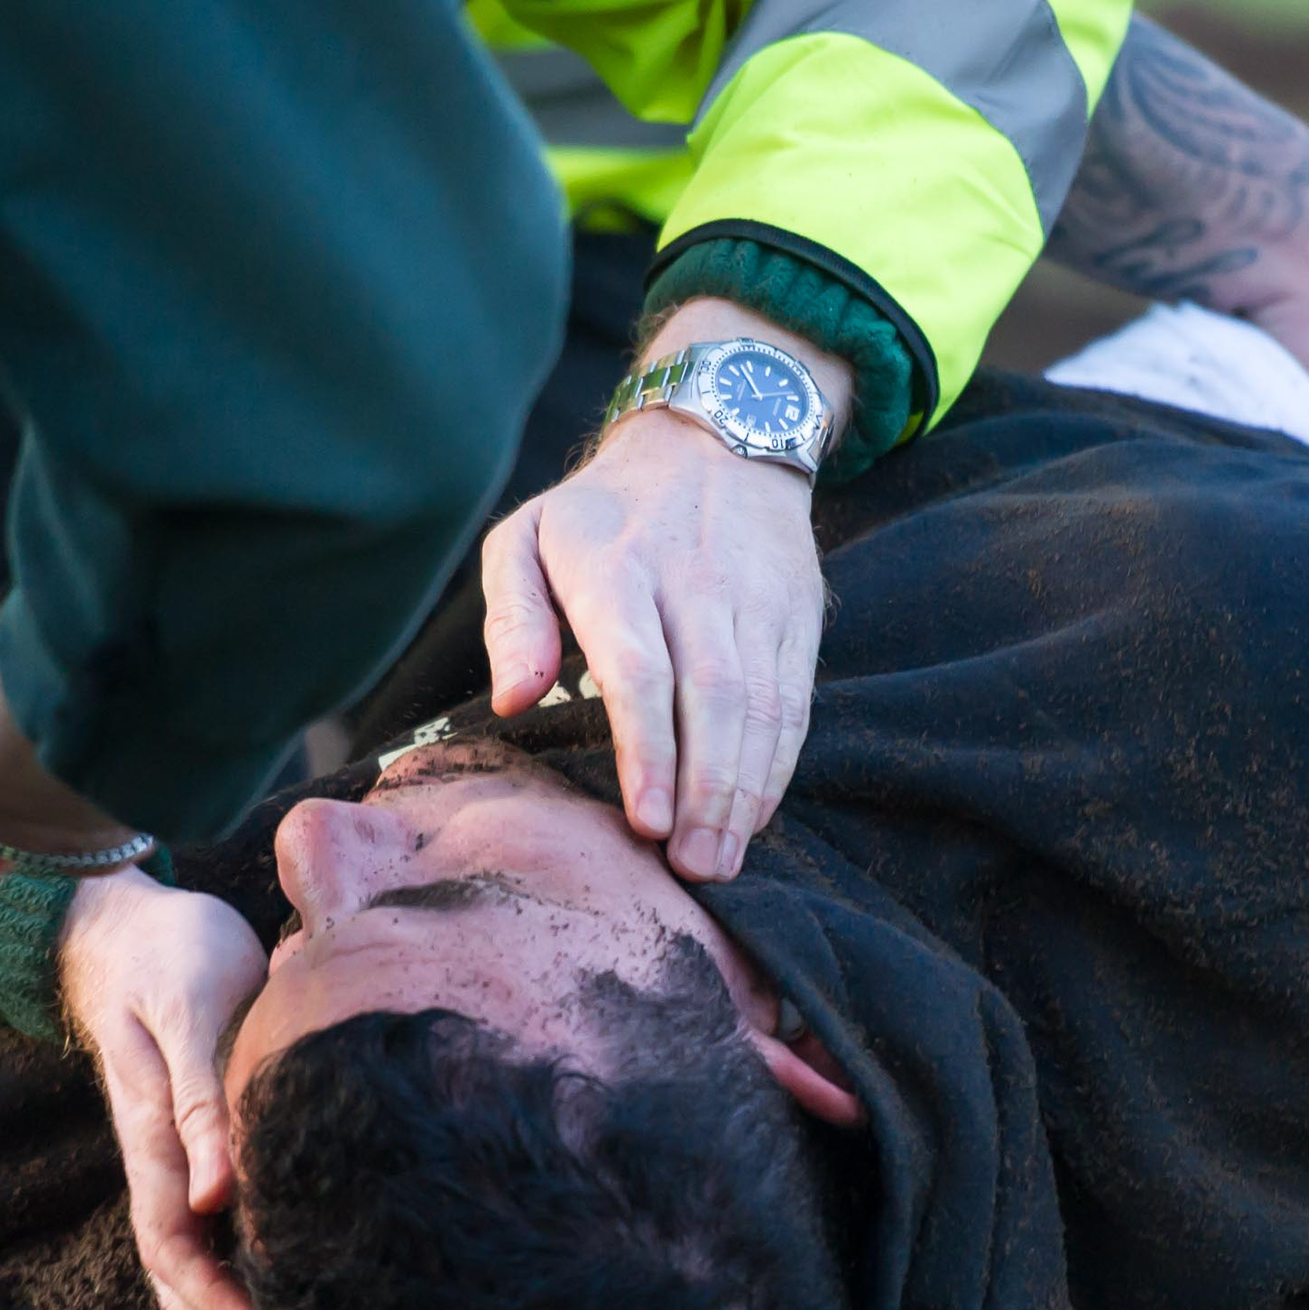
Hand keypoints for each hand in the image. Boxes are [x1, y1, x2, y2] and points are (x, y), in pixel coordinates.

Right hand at [54, 867, 277, 1309]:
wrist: (126, 927)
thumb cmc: (168, 956)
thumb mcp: (191, 1009)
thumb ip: (198, 1102)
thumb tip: (217, 1197)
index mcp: (155, 1145)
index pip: (179, 1258)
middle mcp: (164, 1169)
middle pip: (184, 1287)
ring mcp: (179, 1165)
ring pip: (198, 1271)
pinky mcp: (201, 1150)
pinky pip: (219, 1237)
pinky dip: (251, 1282)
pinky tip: (299, 1305)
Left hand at [479, 297, 842, 881]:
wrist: (715, 440)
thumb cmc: (600, 513)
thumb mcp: (526, 538)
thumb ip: (511, 619)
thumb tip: (512, 700)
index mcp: (616, 565)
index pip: (641, 667)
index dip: (649, 749)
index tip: (646, 822)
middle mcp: (694, 582)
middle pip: (712, 697)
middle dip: (705, 790)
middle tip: (690, 869)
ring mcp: (755, 600)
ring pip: (763, 704)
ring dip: (746, 791)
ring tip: (722, 860)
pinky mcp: (797, 616)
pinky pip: (795, 700)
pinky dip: (779, 764)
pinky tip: (754, 815)